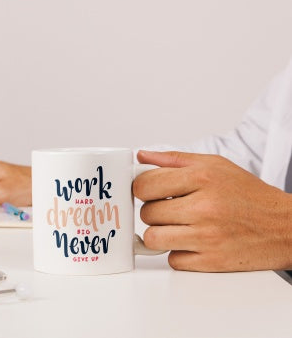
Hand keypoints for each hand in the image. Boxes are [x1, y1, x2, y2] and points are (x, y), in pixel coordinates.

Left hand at [134, 150, 291, 271]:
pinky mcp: (211, 261)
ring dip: (160, 234)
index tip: (149, 192)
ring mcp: (207, 237)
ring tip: (177, 226)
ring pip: (154, 238)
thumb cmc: (248, 194)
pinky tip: (192, 242)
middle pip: (146, 213)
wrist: (285, 227)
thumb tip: (141, 156)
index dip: (142, 189)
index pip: (145, 185)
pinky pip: (173, 260)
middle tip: (170, 209)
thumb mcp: (214, 165)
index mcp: (202, 178)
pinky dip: (178, 253)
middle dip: (153, 211)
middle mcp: (204, 207)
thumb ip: (174, 159)